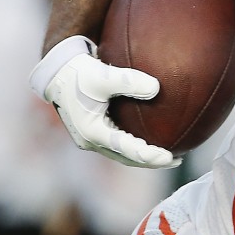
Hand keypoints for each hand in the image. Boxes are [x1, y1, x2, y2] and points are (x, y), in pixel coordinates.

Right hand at [29, 36, 177, 168]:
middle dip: (151, 162)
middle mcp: (91, 140)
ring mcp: (91, 137)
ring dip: (144, 156)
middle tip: (176, 160)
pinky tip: (153, 138)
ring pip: (122, 153)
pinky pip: (119, 143)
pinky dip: (136, 145)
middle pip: (126, 158)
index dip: (149, 156)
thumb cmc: (79, 72)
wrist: (58, 72)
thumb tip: (157, 88)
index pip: (126, 150)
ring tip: (169, 155)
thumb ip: (129, 81)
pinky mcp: (94, 131)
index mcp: (92, 132)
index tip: (170, 157)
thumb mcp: (103, 75)